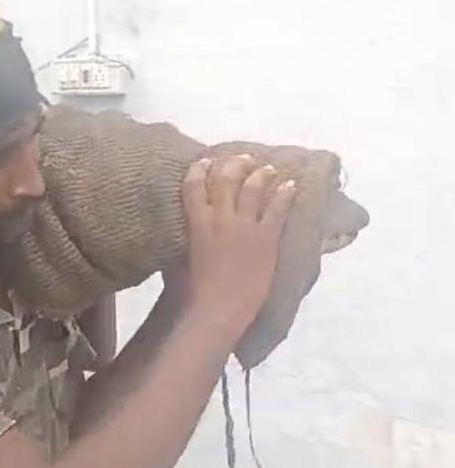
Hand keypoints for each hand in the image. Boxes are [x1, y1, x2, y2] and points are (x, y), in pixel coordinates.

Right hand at [181, 155, 297, 331]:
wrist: (219, 308)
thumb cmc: (192, 291)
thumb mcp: (178, 259)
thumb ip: (182, 242)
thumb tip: (180, 234)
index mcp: (196, 224)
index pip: (194, 187)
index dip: (199, 169)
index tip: (205, 160)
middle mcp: (221, 218)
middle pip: (227, 180)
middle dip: (235, 165)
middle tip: (243, 159)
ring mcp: (245, 227)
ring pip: (253, 189)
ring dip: (260, 175)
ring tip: (267, 168)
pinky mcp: (266, 239)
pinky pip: (277, 209)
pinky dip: (284, 194)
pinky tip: (290, 186)